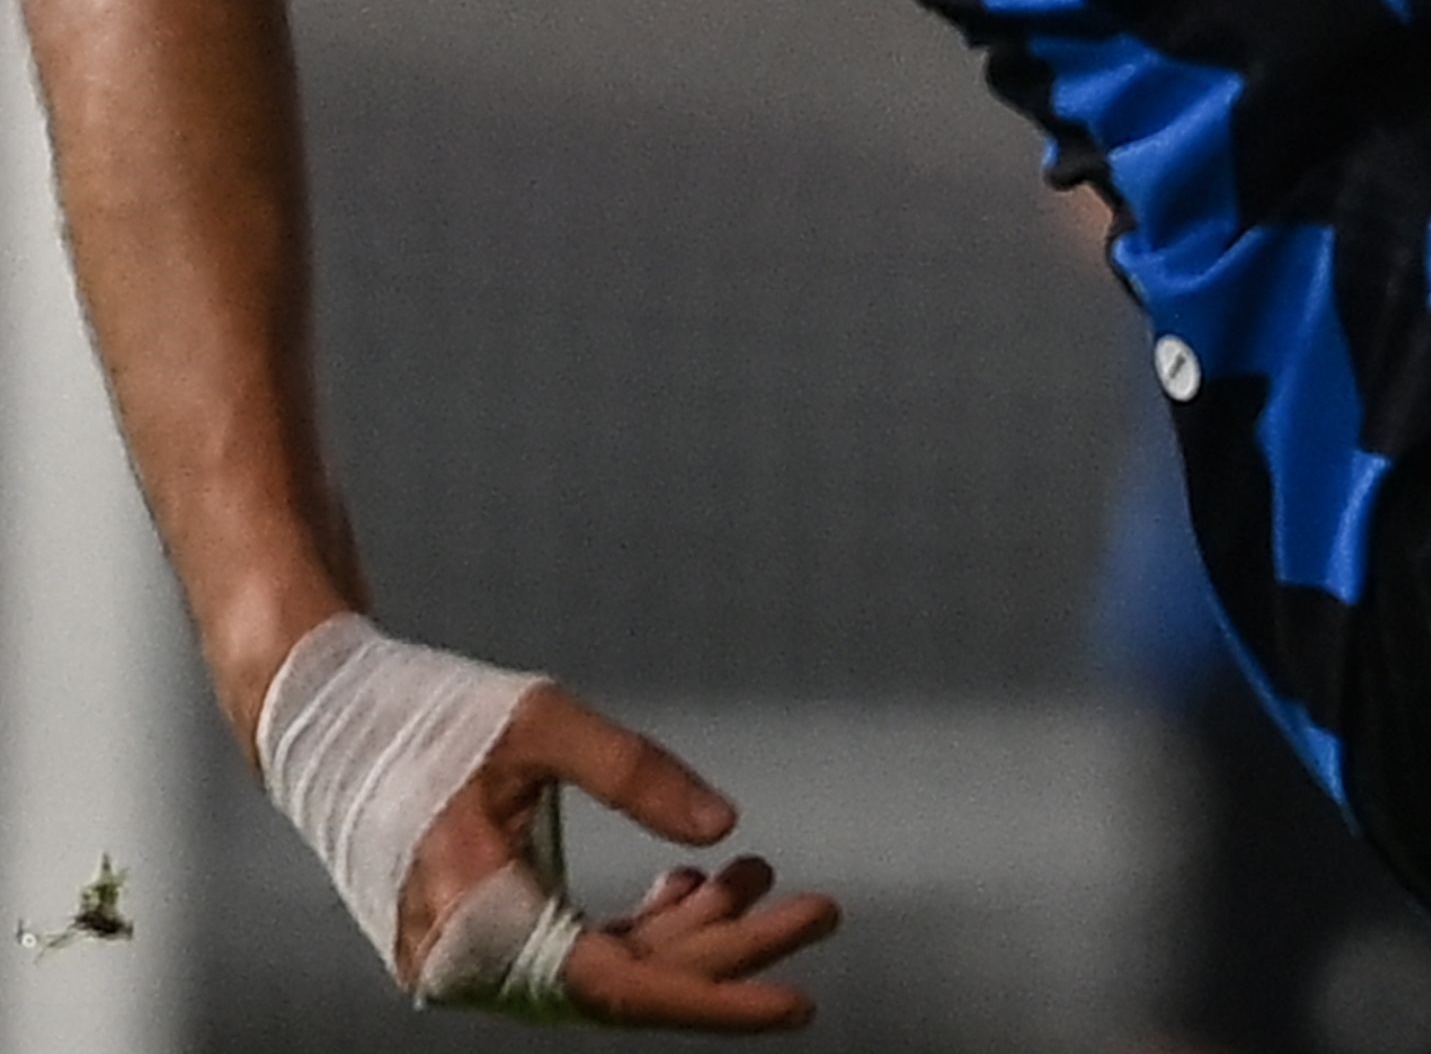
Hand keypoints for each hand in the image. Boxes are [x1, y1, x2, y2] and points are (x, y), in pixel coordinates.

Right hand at [403, 684, 839, 1028]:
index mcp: (477, 923)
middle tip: (822, 909)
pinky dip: (641, 924)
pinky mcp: (479, 936)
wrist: (324, 722)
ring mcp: (468, 958)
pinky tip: (693, 883)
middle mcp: (465, 964)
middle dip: (728, 951)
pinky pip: (575, 952)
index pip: (617, 987)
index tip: (799, 999)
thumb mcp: (542, 724)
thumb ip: (634, 775)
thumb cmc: (428, 715)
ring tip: (760, 873)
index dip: (714, 994)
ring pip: (605, 969)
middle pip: (624, 983)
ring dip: (688, 932)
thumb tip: (725, 828)